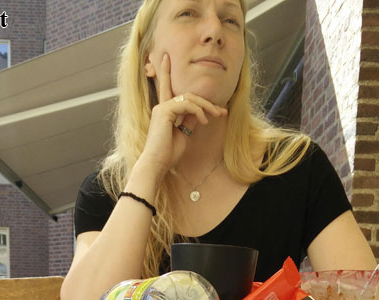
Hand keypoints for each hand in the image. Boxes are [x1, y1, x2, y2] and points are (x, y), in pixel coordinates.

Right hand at [139, 54, 227, 177]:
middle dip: (207, 102)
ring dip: (206, 106)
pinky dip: (198, 111)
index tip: (166, 57)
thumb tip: (200, 113)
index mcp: (164, 111)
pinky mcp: (164, 111)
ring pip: (189, 98)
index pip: (167, 88)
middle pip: (188, 95)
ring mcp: (162, 108)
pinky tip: (204, 121)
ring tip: (216, 116)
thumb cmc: (168, 154)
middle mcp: (162, 107)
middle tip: (222, 112)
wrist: (157, 164)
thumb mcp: (184, 135)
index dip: (166, 72)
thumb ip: (190, 121)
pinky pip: (186, 104)